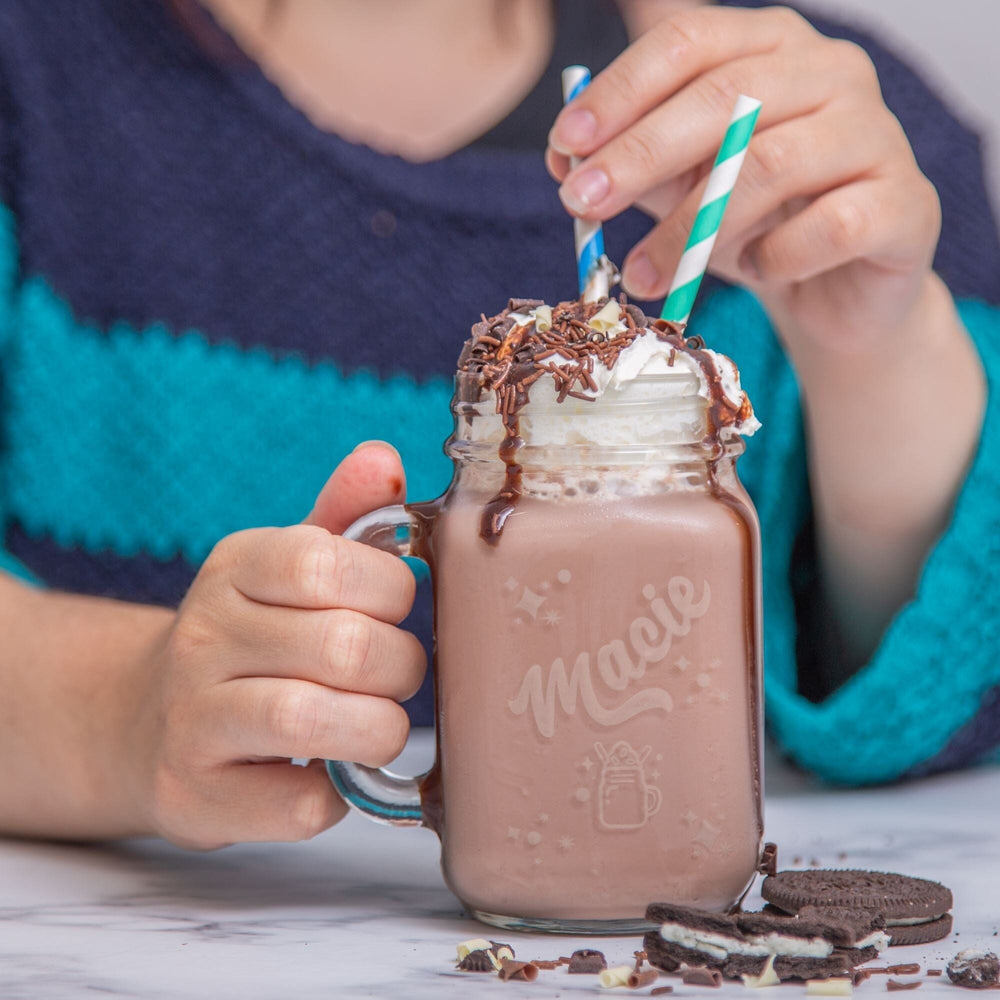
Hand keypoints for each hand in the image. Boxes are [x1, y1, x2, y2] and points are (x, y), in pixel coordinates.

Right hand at [122, 442, 423, 849]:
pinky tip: (331, 772)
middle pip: (342, 646)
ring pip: (312, 719)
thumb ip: (345, 515)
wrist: (145, 722)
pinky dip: (337, 794)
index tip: (395, 608)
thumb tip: (385, 458)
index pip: (327, 561)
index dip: (390, 590)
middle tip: (397, 674)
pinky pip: (297, 804)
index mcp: (235, 567)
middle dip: (400, 666)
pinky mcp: (195, 798)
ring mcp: (191, 721)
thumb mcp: (288, 565)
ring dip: (378, 728)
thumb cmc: (252, 636)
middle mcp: (203, 637)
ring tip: (380, 724)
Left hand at [546, 5, 941, 354]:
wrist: (836, 289)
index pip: (688, 42)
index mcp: (771, 48)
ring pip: (769, 166)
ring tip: (642, 277)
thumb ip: (634, 162)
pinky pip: (828, 227)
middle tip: (580, 202)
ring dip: (691, 228)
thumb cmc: (754, 225)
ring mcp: (876, 132)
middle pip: (724, 96)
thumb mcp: (683, 186)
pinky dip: (775, 257)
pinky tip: (755, 271)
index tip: (564, 142)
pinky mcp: (904, 203)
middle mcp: (831, 72)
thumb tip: (563, 154)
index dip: (621, 91)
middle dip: (639, 153)